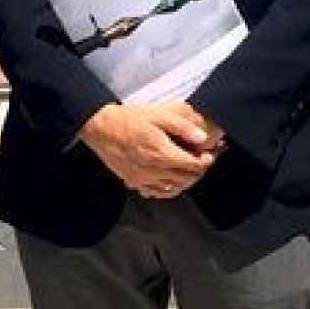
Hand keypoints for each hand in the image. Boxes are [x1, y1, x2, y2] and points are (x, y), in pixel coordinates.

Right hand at [80, 103, 216, 199]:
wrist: (101, 128)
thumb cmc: (128, 119)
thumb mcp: (158, 115)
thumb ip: (182, 127)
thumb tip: (202, 138)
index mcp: (161, 153)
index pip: (193, 166)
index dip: (206, 161)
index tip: (208, 154)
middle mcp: (153, 170)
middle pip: (186, 179)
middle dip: (199, 171)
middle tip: (202, 161)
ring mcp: (143, 178)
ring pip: (174, 189)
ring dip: (186, 181)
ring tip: (189, 170)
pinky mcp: (134, 181)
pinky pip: (157, 193)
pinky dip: (169, 190)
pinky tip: (171, 180)